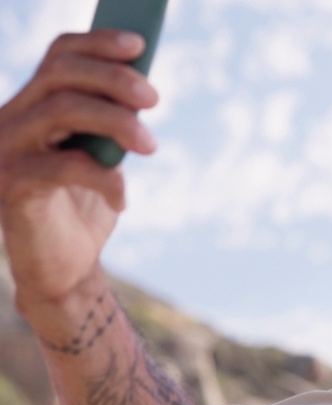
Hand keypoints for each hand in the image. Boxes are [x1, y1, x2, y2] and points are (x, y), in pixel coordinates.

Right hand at [0, 29, 157, 304]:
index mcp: (30, 107)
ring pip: (61, 110)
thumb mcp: (103, 155)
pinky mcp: (12, 186)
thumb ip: (110, 121)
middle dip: (113, 80)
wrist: (64, 270)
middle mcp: (8, 121)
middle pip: (59, 75)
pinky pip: (65, 165)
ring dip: (117, 122)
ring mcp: (5, 151)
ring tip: (150, 146)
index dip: (98, 45)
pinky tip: (122, 199)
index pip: (58, 57)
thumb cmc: (85, 208)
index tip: (140, 46)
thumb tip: (143, 85)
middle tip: (155, 99)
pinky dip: (105, 177)